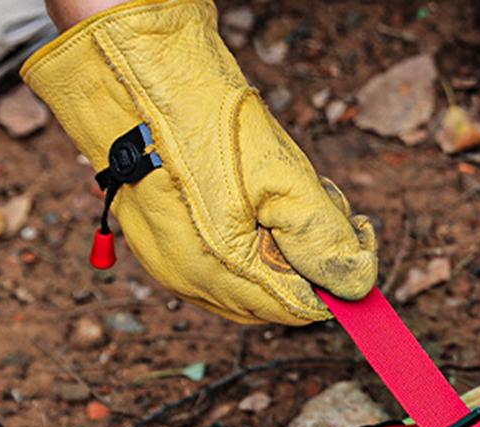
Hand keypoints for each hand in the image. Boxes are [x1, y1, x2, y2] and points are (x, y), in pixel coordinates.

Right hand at [24, 0, 375, 324]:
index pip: (302, 307)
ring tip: (284, 190)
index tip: (359, 234)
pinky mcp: (160, 242)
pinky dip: (251, 240)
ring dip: (282, 247)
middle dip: (310, 258)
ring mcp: (170, 264)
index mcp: (218, 273)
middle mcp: (190, 280)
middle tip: (322, 202)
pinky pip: (224, 262)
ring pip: (254, 280)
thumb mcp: (279, 174)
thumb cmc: (196, 113)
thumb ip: (323, 237)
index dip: (338, 278)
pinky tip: (253, 196)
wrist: (120, 65)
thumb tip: (358, 283)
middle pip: (279, 297)